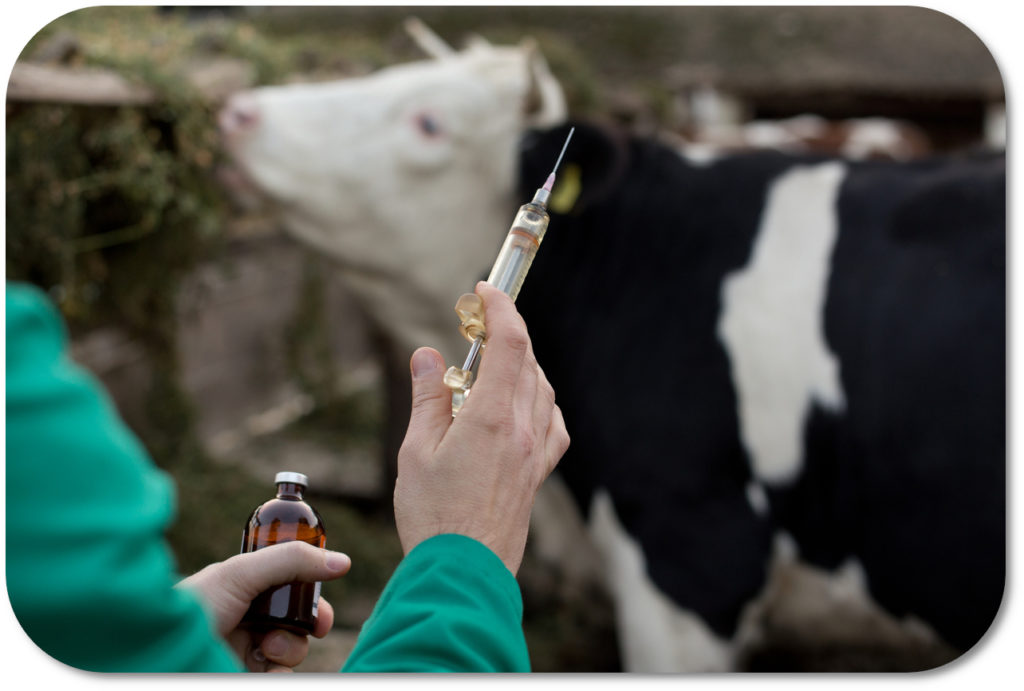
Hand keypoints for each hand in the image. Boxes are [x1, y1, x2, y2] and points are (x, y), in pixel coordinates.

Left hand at [178, 541, 350, 671]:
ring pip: (294, 651)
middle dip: (310, 623)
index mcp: (246, 589)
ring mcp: (247, 650)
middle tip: (316, 627)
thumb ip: (292, 560)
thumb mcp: (241, 573)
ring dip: (290, 648)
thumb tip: (342, 562)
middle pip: (299, 621)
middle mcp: (249, 619)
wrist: (162, 654)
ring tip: (266, 648)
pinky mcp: (247, 672)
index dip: (311, 595)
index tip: (321, 602)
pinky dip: (278, 673)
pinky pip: (281, 675)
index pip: (291, 588)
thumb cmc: (192, 608)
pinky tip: (262, 667)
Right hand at [393, 281, 570, 574]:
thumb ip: (428, 397)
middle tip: (476, 324)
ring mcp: (535, 452)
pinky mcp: (538, 473)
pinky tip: (521, 405)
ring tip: (490, 363)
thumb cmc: (434, 516)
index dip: (501, 308)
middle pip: (527, 361)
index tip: (484, 291)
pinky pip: (552, 422)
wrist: (464, 573)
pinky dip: (539, 400)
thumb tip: (426, 354)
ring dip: (521, 364)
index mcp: (493, 418)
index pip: (510, 343)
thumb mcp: (416, 450)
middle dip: (505, 333)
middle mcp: (524, 430)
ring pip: (542, 388)